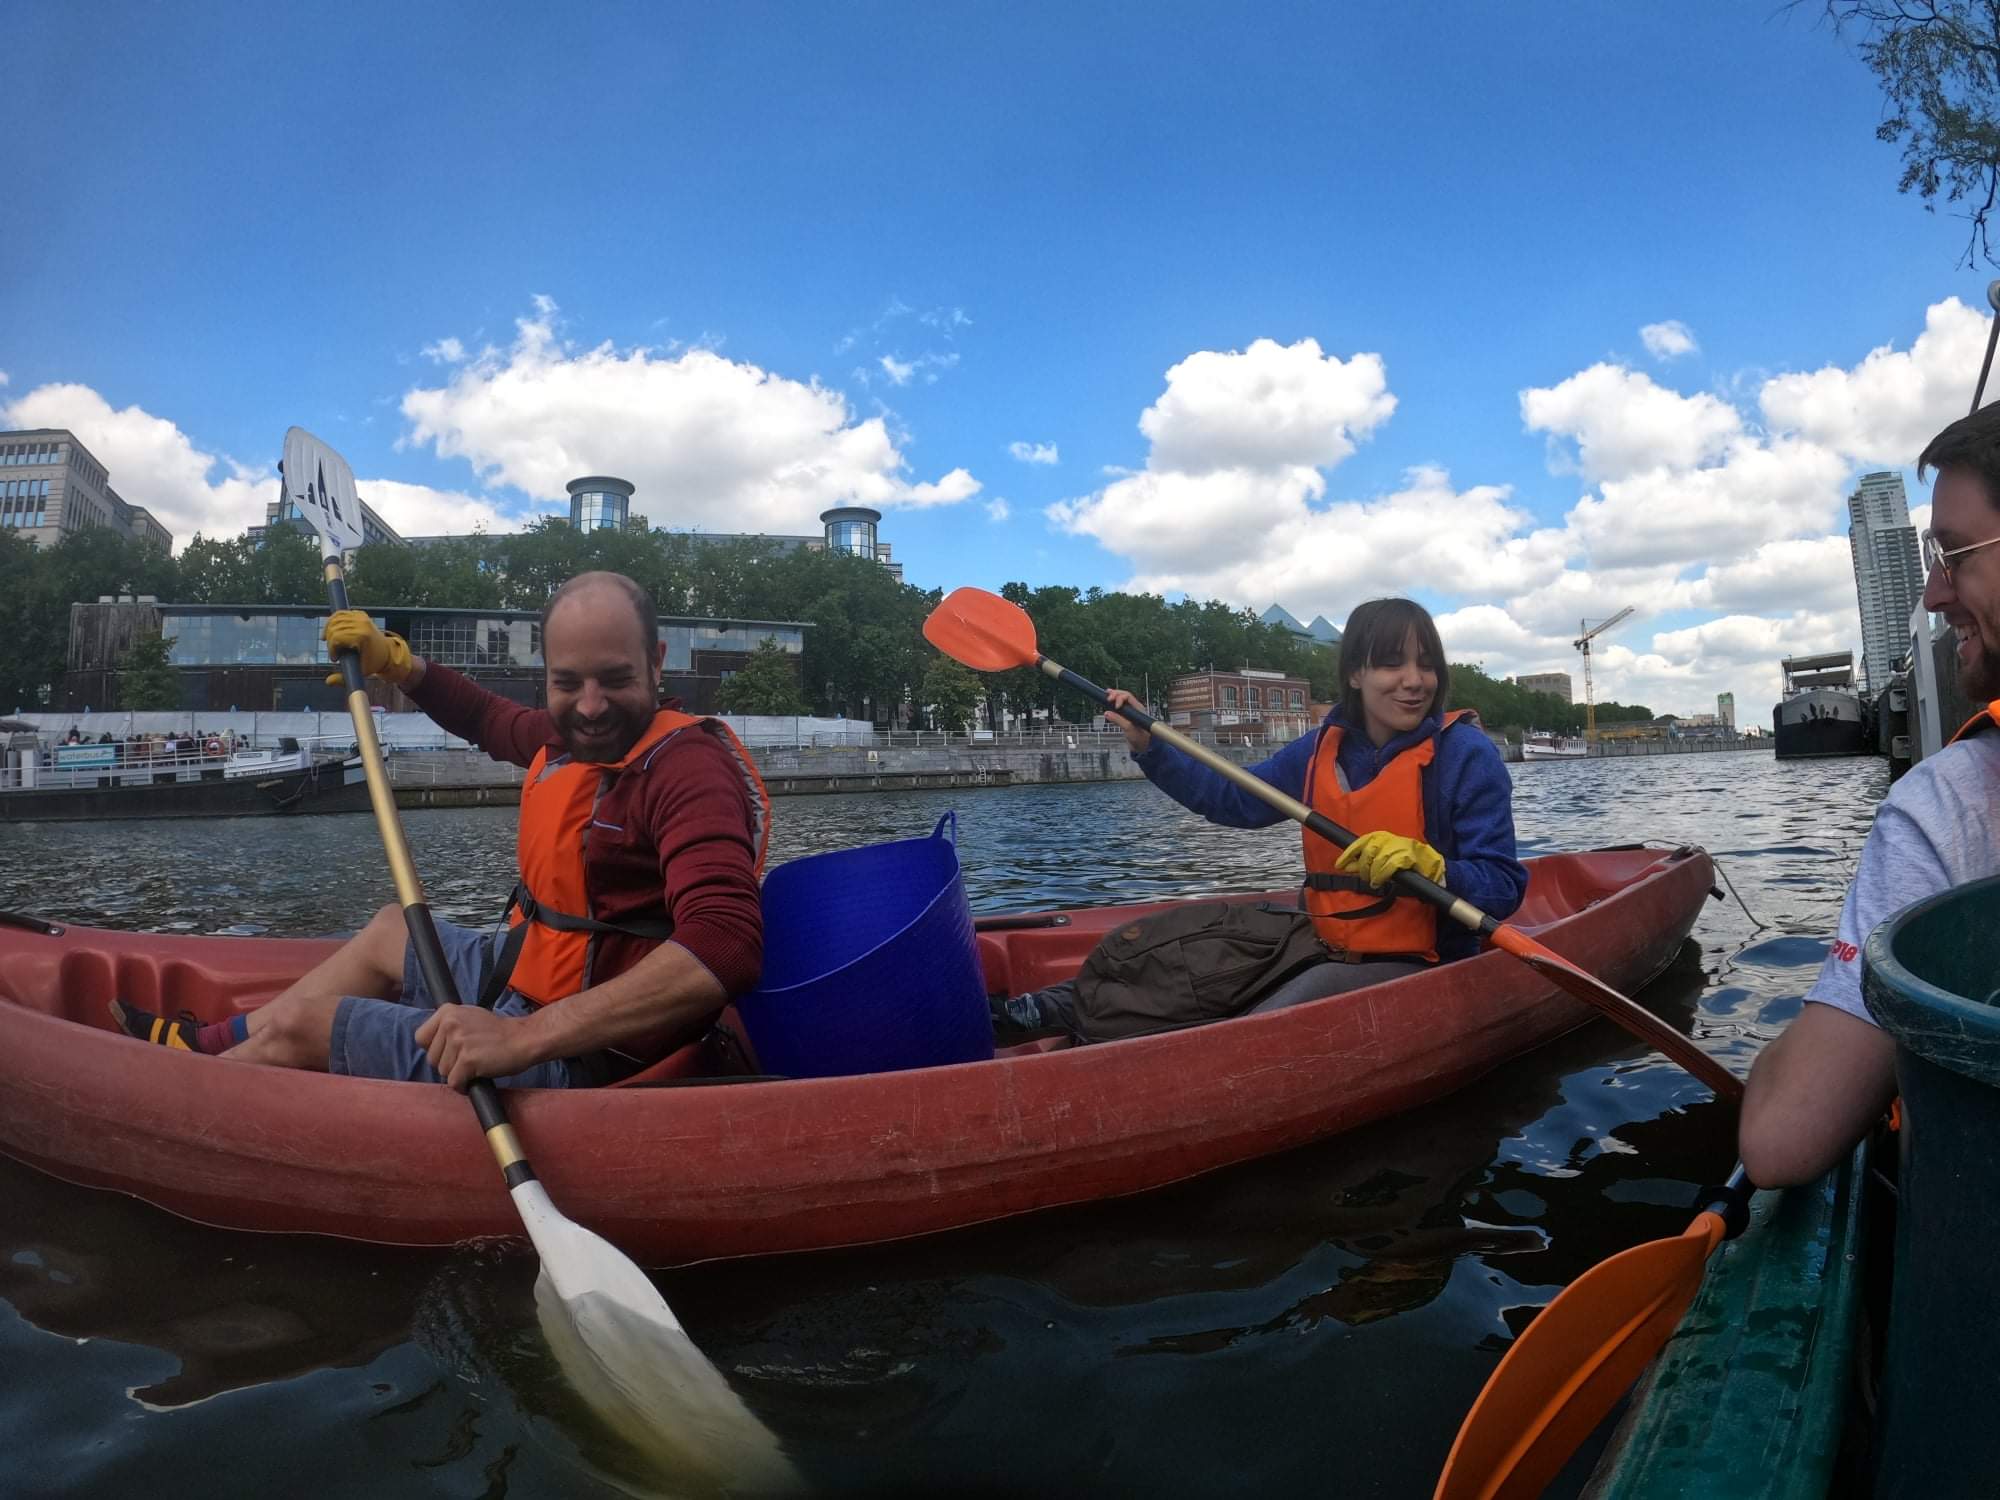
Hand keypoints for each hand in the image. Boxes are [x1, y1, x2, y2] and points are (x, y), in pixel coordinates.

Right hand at [323, 609, 415, 685]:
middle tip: (334, 652)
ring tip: (329, 642)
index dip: (332, 648)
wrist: (388, 653)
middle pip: (334, 628)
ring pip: (335, 619)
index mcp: (362, 636)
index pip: (337, 637)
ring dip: (328, 631)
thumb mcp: (360, 672)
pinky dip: (332, 620)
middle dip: (330, 641)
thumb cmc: (373, 663)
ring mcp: (362, 617)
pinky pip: (341, 614)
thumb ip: (343, 679)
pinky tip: (330, 629)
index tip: (335, 659)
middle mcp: (362, 623)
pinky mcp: (360, 614)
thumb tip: (328, 681)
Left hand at [414, 1004, 539, 1090]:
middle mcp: (450, 1023)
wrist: (524, 1039)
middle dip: (448, 1063)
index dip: (435, 1049)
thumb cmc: (498, 1032)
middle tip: (469, 1057)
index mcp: (448, 1011)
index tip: (451, 1050)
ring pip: (443, 1071)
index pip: (421, 1038)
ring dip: (458, 1074)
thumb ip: (449, 1026)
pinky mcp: (468, 1059)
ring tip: (476, 1064)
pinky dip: (464, 1086)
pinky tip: (476, 1078)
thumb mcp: (469, 1017)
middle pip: (431, 1058)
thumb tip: (430, 1044)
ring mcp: (459, 1041)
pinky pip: (454, 1082)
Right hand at [1102, 688, 1151, 752]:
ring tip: (1106, 696)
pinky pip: (1118, 709)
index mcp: (1138, 708)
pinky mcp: (1125, 718)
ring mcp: (1129, 713)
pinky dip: (1113, 705)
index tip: (1115, 705)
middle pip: (1124, 696)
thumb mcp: (1129, 729)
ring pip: (1121, 701)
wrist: (1143, 747)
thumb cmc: (1141, 738)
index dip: (1119, 698)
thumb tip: (1107, 713)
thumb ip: (1118, 720)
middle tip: (1107, 697)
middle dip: (1115, 694)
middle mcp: (1134, 708)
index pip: (1128, 696)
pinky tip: (1108, 704)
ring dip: (1114, 697)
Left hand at [1335, 831, 1445, 889]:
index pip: (1359, 843)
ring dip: (1373, 874)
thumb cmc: (1402, 859)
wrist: (1429, 862)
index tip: (1339, 865)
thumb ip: (1364, 861)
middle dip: (1363, 868)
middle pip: (1366, 853)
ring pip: (1376, 861)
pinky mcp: (1405, 857)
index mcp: (1378, 836)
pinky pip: (1387, 867)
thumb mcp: (1380, 858)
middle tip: (1366, 877)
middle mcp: (1386, 839)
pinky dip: (1381, 876)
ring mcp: (1396, 847)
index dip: (1348, 854)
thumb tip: (1346, 866)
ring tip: (1375, 881)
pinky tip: (1380, 881)